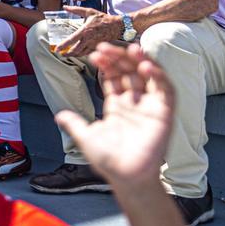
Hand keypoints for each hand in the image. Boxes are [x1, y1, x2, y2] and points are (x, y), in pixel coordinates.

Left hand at [54, 7, 123, 57]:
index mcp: (85, 30)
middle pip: (75, 50)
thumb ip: (76, 10)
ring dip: (73, 55)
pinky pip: (87, 53)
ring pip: (81, 53)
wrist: (116, 26)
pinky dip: (80, 54)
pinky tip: (76, 53)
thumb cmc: (102, 18)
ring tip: (66, 54)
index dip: (63, 45)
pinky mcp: (97, 48)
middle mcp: (88, 39)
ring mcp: (93, 45)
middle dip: (66, 53)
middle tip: (60, 53)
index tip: (57, 48)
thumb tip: (65, 7)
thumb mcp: (89, 11)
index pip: (72, 39)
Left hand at [55, 44, 172, 188]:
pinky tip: (146, 65)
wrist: (127, 178)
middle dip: (120, 57)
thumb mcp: (86, 137)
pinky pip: (165, 90)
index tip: (95, 54)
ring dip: (141, 60)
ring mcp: (150, 107)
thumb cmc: (108, 161)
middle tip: (106, 47)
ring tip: (130, 48)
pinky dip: (158, 75)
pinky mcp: (164, 114)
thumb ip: (74, 124)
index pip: (114, 77)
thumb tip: (59, 116)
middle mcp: (134, 103)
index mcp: (117, 105)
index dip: (107, 64)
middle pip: (130, 72)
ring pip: (149, 76)